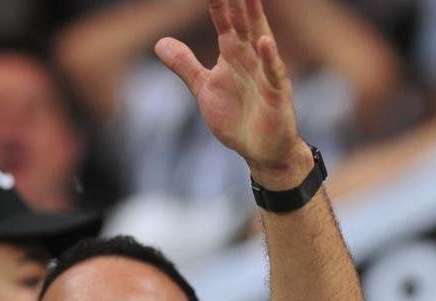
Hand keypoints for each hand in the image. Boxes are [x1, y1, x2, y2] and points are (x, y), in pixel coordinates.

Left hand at [155, 0, 312, 186]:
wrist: (260, 150)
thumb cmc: (237, 118)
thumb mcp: (204, 88)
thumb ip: (185, 64)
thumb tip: (159, 43)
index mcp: (233, 53)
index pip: (224, 19)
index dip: (217, 0)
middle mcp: (250, 57)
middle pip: (243, 21)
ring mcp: (265, 73)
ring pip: (260, 39)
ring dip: (255, 17)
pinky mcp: (276, 94)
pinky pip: (273, 73)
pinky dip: (269, 58)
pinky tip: (264, 41)